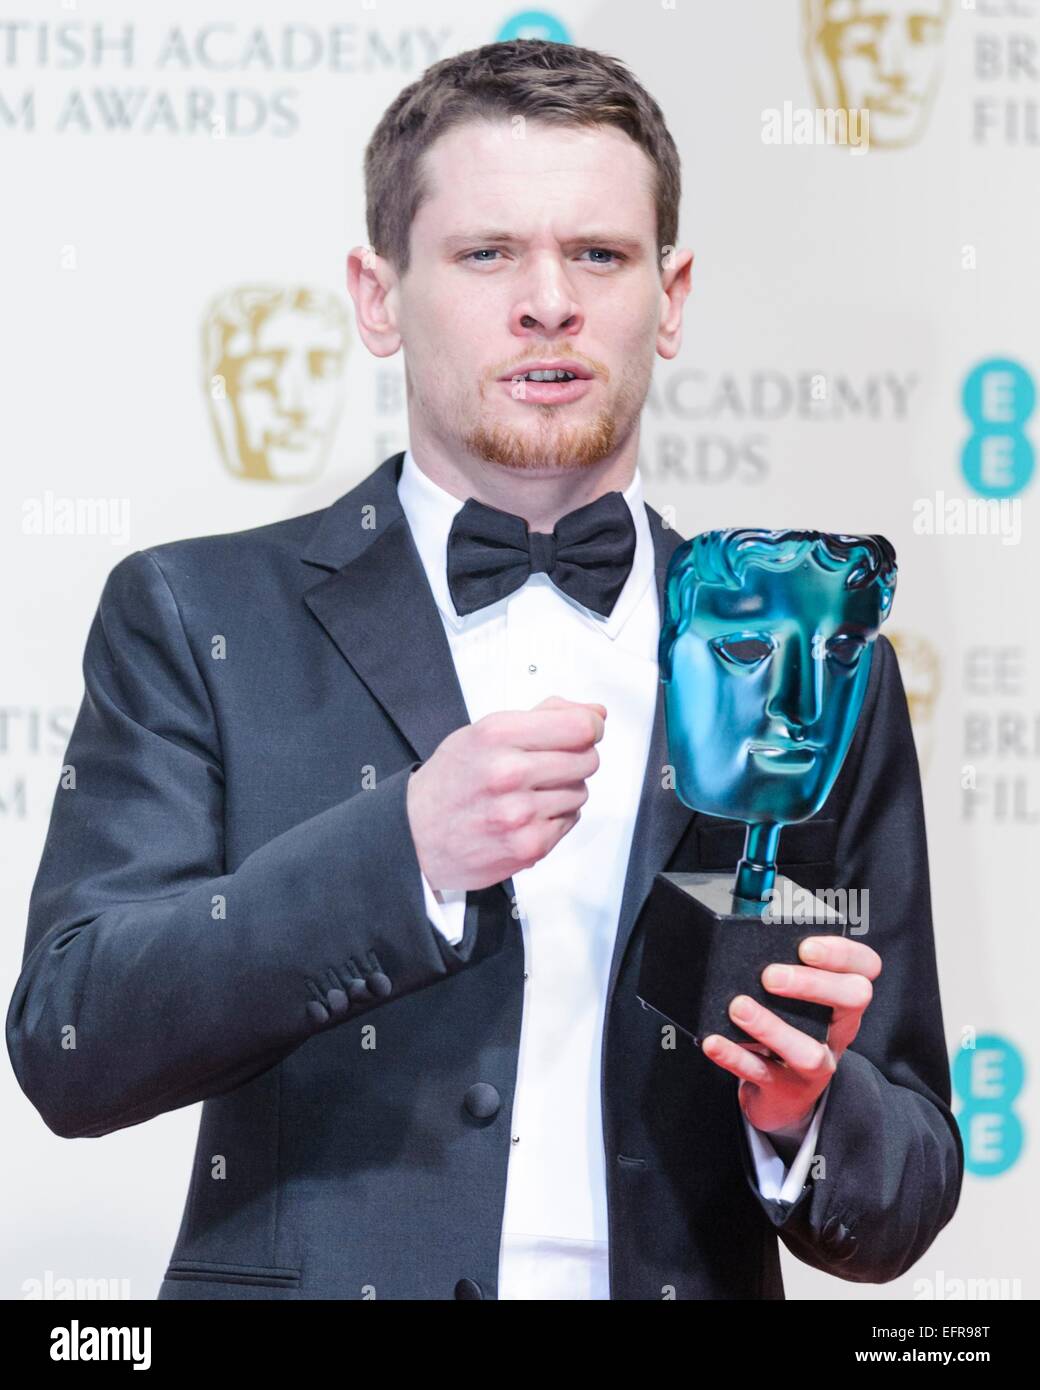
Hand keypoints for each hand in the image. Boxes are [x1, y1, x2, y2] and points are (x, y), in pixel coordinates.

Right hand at [406, 696, 605, 892]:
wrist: (415, 834)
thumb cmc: (449, 782)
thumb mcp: (483, 732)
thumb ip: (543, 717)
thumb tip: (595, 713)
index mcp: (497, 735)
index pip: (580, 726)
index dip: (590, 725)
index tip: (586, 729)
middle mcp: (509, 773)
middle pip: (587, 758)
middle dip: (575, 758)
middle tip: (547, 763)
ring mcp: (520, 813)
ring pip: (581, 791)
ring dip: (564, 790)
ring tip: (529, 792)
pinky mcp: (529, 846)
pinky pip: (570, 820)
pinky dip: (555, 817)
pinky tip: (527, 814)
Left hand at [701, 935, 881, 1135]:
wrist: (784, 1096)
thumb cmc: (789, 1029)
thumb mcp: (797, 999)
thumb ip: (783, 967)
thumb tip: (748, 926)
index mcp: (843, 1000)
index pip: (865, 968)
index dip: (842, 954)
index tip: (806, 946)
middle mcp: (838, 1030)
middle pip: (851, 1001)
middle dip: (812, 984)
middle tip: (770, 976)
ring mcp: (816, 1065)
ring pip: (808, 1052)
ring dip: (772, 1028)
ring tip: (738, 1007)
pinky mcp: (786, 1090)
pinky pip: (762, 1074)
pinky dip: (735, 1057)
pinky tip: (713, 1042)